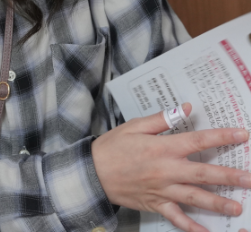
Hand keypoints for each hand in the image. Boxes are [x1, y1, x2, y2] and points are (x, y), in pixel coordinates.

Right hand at [92, 103, 250, 231]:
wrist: (92, 173)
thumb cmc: (111, 147)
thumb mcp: (133, 126)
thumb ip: (160, 119)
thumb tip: (184, 108)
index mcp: (162, 148)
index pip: (197, 141)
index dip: (221, 137)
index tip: (242, 135)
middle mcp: (166, 170)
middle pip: (204, 173)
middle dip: (230, 176)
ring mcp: (162, 190)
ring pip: (196, 198)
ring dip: (218, 202)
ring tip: (237, 207)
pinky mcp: (156, 204)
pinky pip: (177, 218)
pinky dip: (192, 227)